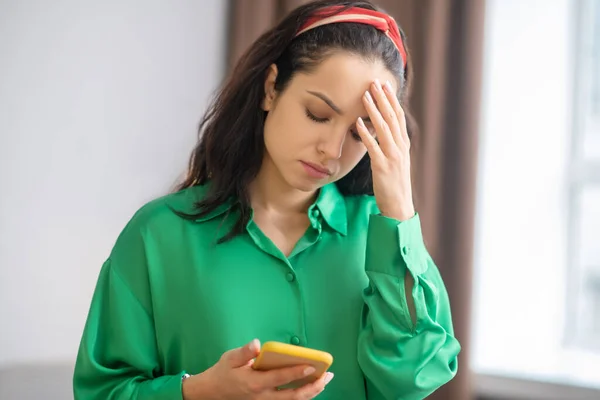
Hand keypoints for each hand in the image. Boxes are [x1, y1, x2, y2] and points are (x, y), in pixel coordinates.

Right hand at [182, 339, 333, 399]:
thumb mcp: (230, 359)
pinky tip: (312, 386)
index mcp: (255, 383)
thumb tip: (257, 344)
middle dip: (314, 387)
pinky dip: (303, 395)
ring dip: (311, 392)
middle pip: (294, 396)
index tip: (313, 365)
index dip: (298, 372)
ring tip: (325, 380)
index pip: (281, 378)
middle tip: (328, 376)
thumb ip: (244, 352)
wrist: (212, 394)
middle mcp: (264, 396)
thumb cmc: (223, 373)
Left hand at [356, 79, 414, 221]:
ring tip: (366, 95)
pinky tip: (357, 123)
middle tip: (374, 82)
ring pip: (383, 128)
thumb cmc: (395, 183)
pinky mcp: (382, 167)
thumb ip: (391, 143)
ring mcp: (392, 156)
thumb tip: (381, 129)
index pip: (398, 116)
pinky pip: (373, 147)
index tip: (385, 85)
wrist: (399, 206)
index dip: (392, 100)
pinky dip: (365, 134)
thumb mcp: (396, 160)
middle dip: (383, 98)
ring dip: (374, 110)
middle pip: (392, 117)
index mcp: (403, 144)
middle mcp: (400, 147)